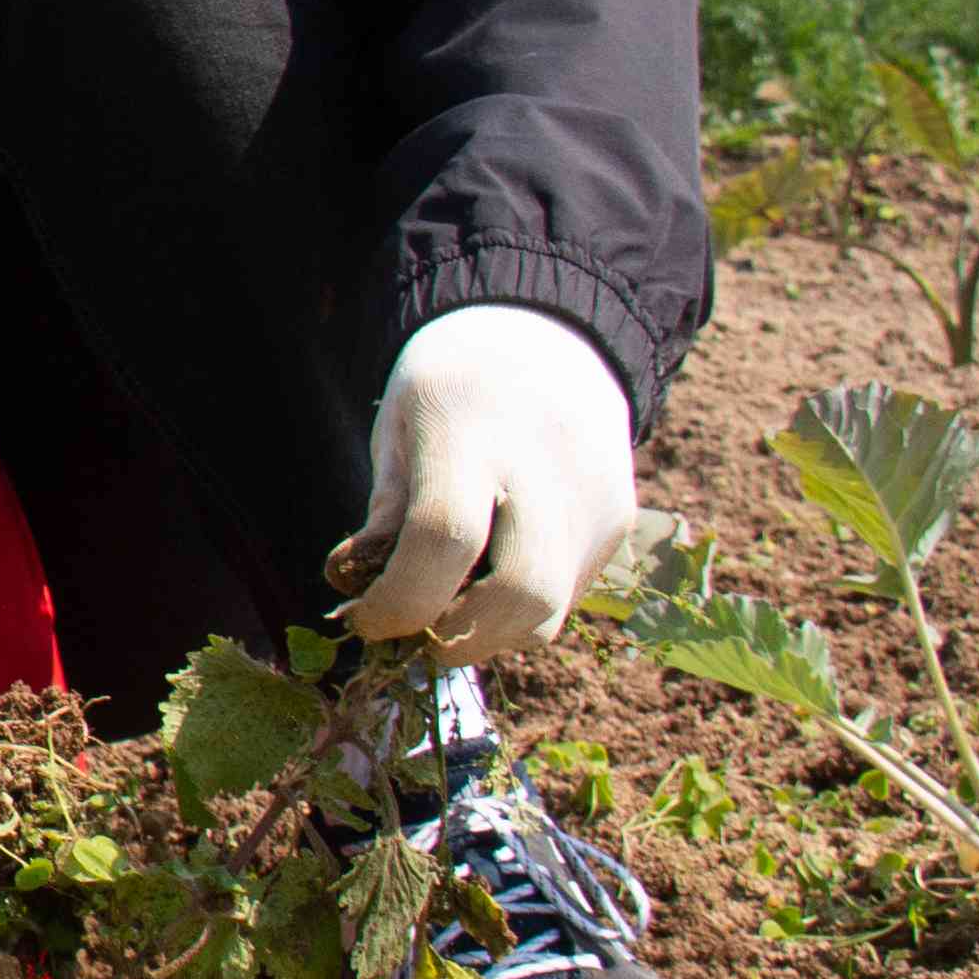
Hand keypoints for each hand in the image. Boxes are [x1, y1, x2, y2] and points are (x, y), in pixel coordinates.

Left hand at [342, 304, 634, 661]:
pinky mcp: (618, 522)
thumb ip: (384, 514)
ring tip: (452, 597)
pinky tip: (494, 569)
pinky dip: (520, 608)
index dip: (400, 601)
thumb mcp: (398, 428)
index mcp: (470, 427)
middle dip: (459, 640)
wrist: (548, 339)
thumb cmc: (451, 390)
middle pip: (523, 595)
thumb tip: (360, 601)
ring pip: (551, 613)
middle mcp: (546, 464)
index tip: (364, 620)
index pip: (444, 535)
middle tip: (417, 632)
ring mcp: (594, 497)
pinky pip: (567, 595)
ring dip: (489, 633)